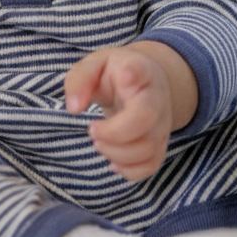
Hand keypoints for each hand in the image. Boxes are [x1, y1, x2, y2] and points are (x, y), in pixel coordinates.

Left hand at [65, 42, 196, 181]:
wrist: (142, 84)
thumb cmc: (114, 74)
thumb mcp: (93, 66)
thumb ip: (80, 80)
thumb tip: (74, 108)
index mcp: (139, 70)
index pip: (142, 70)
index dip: (135, 74)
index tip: (126, 75)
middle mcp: (156, 97)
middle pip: (145, 118)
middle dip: (113, 132)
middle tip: (92, 129)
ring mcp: (162, 123)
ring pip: (147, 148)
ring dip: (115, 153)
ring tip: (98, 142)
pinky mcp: (160, 144)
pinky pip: (151, 165)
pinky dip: (129, 170)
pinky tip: (113, 160)